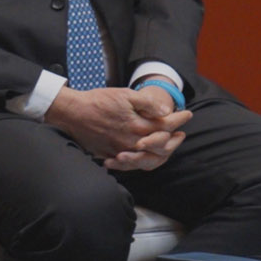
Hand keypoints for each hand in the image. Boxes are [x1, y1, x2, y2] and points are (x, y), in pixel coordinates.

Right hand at [44, 85, 191, 171]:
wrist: (72, 113)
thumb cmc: (98, 101)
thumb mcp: (124, 95)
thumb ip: (147, 103)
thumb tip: (166, 111)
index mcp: (138, 125)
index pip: (166, 126)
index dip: (179, 119)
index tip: (187, 114)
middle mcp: (132, 141)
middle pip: (162, 146)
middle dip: (175, 140)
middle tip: (181, 133)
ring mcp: (121, 151)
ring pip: (149, 159)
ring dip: (161, 153)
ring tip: (167, 145)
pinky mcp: (110, 155)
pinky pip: (131, 165)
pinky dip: (142, 162)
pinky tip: (145, 156)